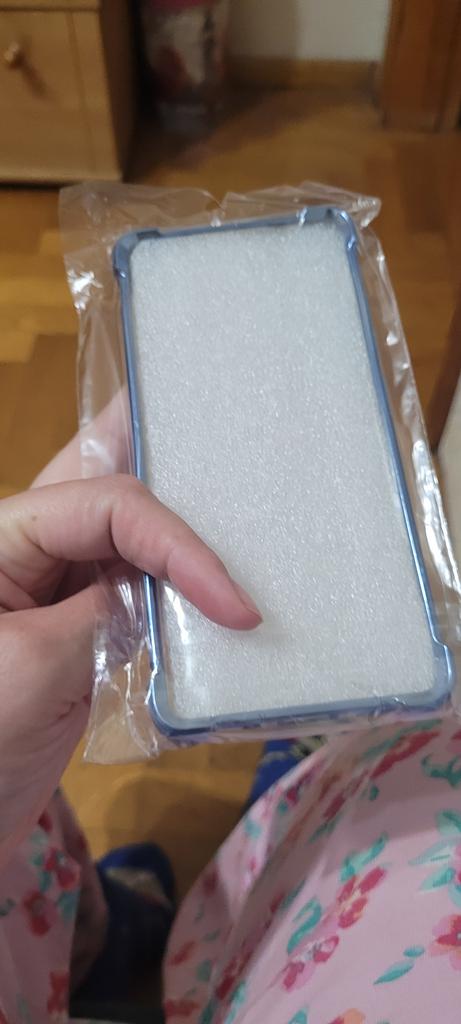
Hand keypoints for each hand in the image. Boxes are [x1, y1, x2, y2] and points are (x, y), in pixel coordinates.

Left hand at [0, 444, 259, 864]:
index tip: (235, 607)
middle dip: (177, 480)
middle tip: (247, 478)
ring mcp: (56, 585)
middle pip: (112, 489)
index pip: (106, 505)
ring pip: (130, 535)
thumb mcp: (38, 667)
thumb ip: (107, 610)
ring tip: (246, 536)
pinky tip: (214, 593)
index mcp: (3, 535)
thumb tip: (166, 585)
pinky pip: (135, 589)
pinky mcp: (80, 626)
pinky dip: (176, 589)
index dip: (177, 543)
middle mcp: (30, 543)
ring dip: (183, 541)